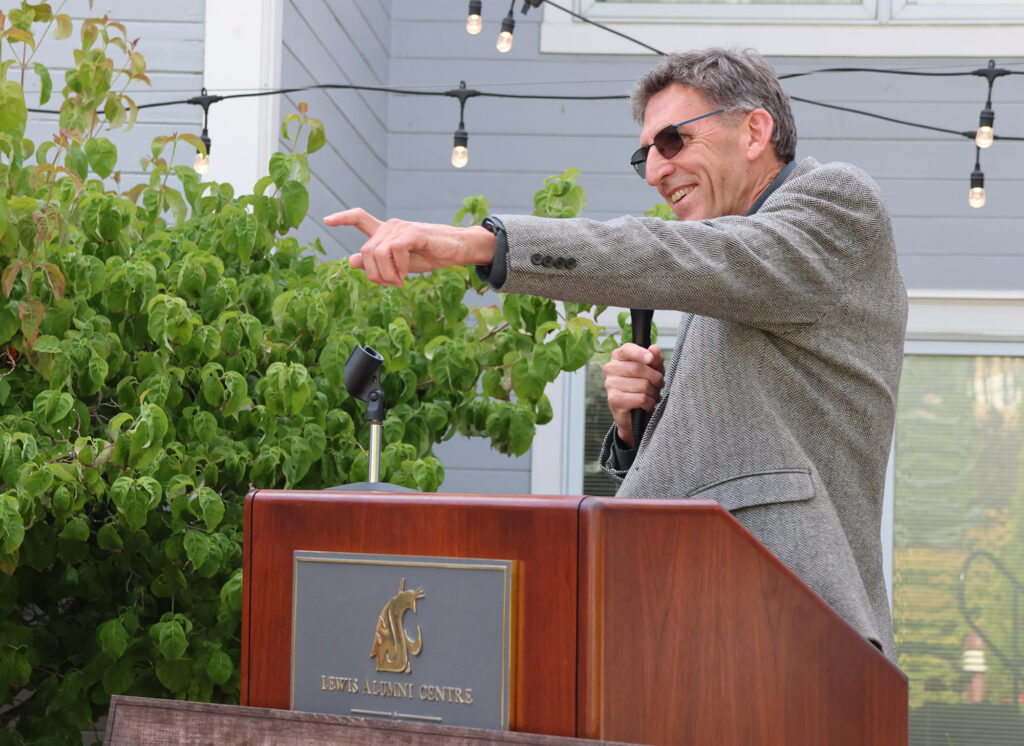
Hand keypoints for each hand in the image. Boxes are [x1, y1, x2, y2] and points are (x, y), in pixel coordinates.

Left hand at [322, 208, 494, 286]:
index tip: (326, 221)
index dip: (343, 218)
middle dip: (373, 274)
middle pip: (366, 250)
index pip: (360, 218)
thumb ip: (376, 262)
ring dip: (386, 274)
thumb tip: (350, 260)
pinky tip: (404, 276)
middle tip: (390, 285)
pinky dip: (397, 267)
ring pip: (378, 252)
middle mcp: (390, 226)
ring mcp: (401, 228)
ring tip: (399, 282)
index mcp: (386, 232)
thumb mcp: (399, 264)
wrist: (457, 250)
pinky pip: (394, 250)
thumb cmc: (430, 255)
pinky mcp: (413, 233)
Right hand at [603, 343, 664, 448]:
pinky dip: (649, 403)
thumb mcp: (654, 370)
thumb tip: (654, 348)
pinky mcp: (614, 400)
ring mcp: (610, 384)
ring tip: (652, 395)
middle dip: (655, 378)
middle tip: (659, 384)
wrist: (636, 415)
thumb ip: (655, 358)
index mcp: (618, 357)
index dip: (640, 353)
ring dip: (653, 392)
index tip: (651, 359)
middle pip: (639, 368)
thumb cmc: (644, 388)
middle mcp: (610, 368)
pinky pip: (640, 398)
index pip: (627, 349)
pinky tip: (647, 404)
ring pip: (642, 384)